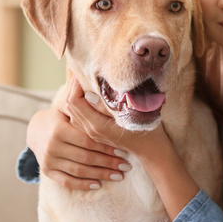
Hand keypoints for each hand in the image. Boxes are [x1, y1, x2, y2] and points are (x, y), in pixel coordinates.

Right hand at [26, 97, 130, 190]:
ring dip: (101, 174)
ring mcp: (49, 161)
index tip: (124, 150)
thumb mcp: (66, 106)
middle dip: (108, 162)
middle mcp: (52, 146)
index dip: (107, 146)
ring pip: (79, 171)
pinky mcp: (48, 172)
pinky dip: (84, 184)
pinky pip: (68, 181)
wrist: (35, 131)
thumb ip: (79, 99)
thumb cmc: (59, 116)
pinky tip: (99, 184)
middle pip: (86, 157)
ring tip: (119, 175)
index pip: (88, 140)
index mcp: (59, 130)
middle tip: (127, 165)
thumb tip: (90, 82)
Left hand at [64, 77, 199, 219]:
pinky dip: (79, 104)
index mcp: (97, 125)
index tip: (83, 71)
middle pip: (70, 105)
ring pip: (72, 111)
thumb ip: (108, 105)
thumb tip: (89, 93)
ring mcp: (92, 133)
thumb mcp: (130, 114)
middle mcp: (91, 130)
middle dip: (73, 87)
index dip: (76, 84)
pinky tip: (87, 94)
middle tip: (81, 71)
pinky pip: (78, 116)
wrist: (151, 150)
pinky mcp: (95, 132)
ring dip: (75, 95)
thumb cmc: (145, 130)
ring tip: (83, 80)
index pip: (75, 101)